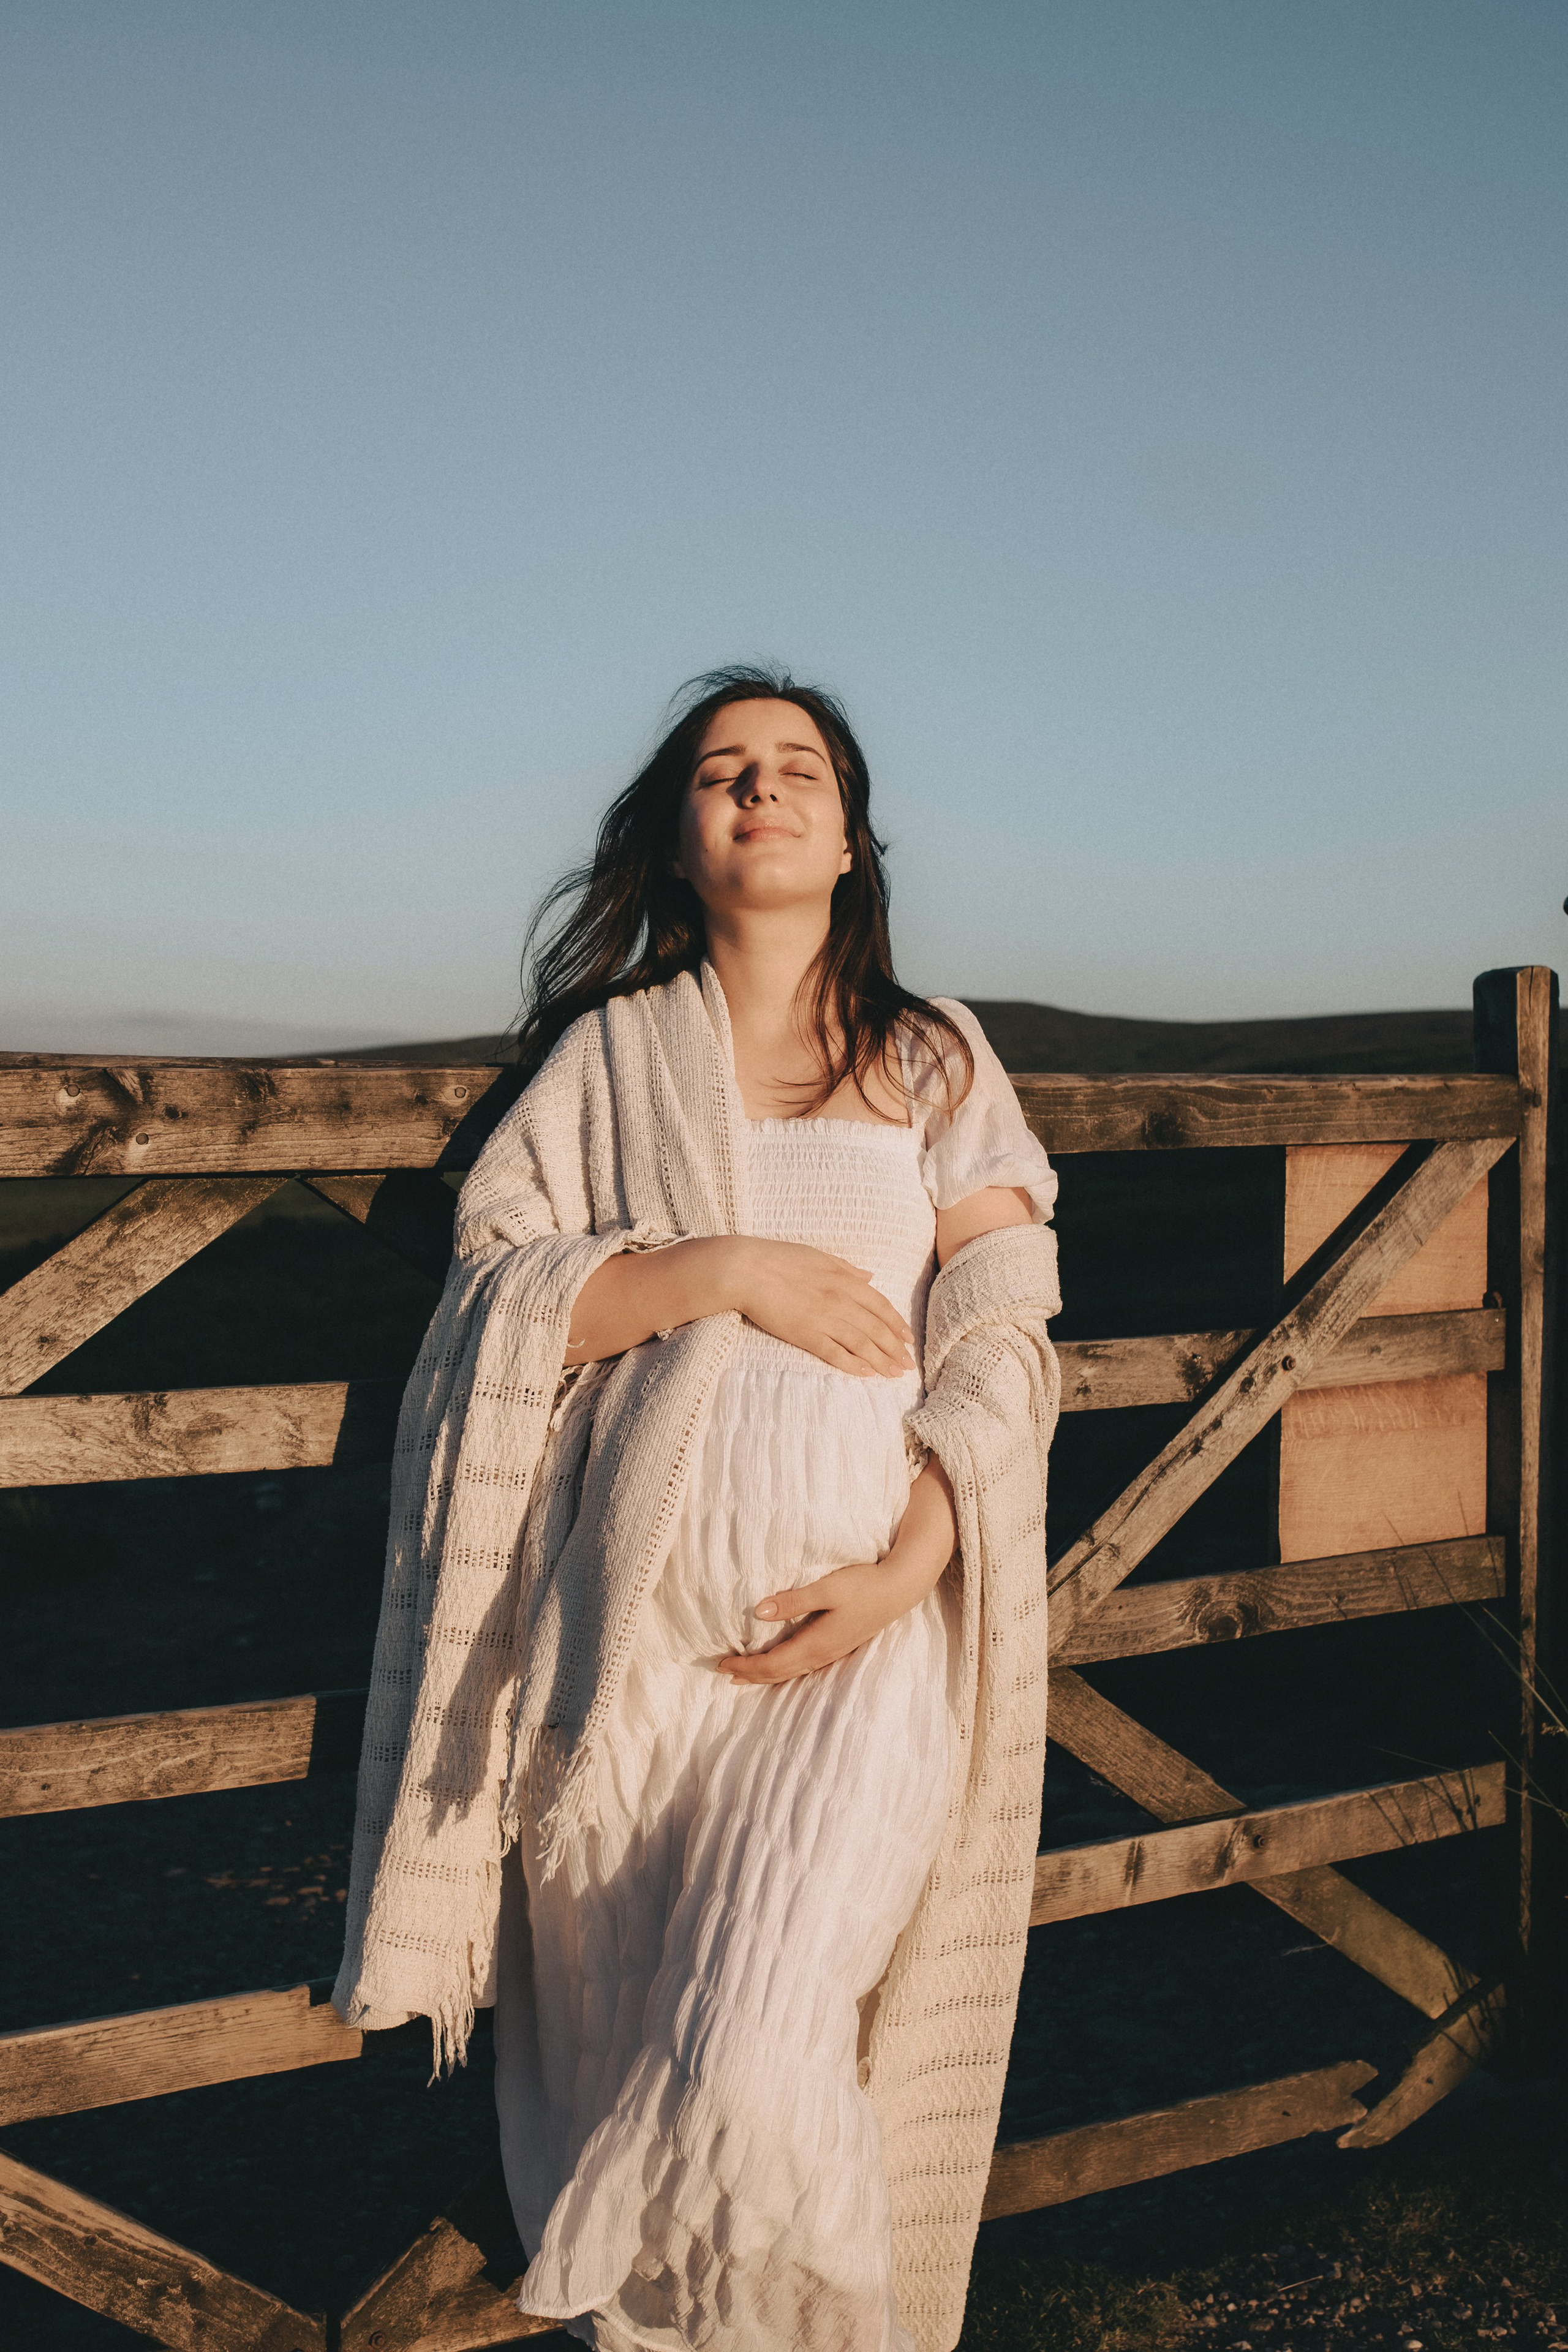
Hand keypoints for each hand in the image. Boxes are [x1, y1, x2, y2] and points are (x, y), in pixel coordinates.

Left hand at [715, 1551, 942, 1684]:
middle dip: (751, 1674)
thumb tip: (757, 1612)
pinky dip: (785, 1668)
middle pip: (779, 1673)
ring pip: (792, 1671)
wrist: (900, 1588)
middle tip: (724, 1673)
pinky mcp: (840, 1645)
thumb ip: (793, 1601)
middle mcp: (822, 1653)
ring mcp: (833, 1652)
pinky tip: (783, 1664)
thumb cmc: (863, 1584)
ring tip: (746, 1674)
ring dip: (767, 1674)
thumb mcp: (826, 1588)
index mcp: (816, 1643)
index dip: (746, 1666)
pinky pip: (804, 1665)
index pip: (772, 1664)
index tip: (721, 1663)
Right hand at [733, 1237, 913, 1377]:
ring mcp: (824, 1320)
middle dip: (896, 1349)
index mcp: (846, 1281)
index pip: (881, 1306)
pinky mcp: (806, 1336)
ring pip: (862, 1345)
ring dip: (882, 1361)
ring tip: (895, 1374)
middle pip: (877, 1329)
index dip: (897, 1324)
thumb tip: (869, 1276)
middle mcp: (841, 1301)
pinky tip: (866, 1374)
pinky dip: (853, 1365)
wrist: (747, 1270)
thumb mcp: (821, 1257)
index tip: (909, 1339)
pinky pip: (835, 1354)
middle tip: (909, 1365)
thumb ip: (847, 1269)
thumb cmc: (781, 1258)